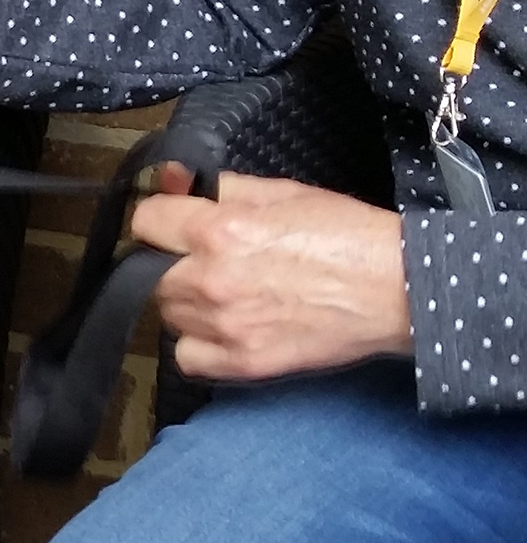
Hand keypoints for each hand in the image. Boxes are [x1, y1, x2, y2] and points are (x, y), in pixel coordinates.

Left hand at [134, 172, 410, 380]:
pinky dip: (197, 343)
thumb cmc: (346, 234)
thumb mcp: (281, 192)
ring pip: (166, 313)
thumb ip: (218, 186)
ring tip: (223, 290)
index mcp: (218, 231)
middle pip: (146, 270)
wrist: (398, 290)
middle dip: (167, 259)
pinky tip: (224, 326)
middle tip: (202, 257)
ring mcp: (225, 326)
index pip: (144, 222)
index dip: (159, 217)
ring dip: (183, 300)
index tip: (174, 221)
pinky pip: (187, 356)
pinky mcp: (244, 363)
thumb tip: (172, 178)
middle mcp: (212, 280)